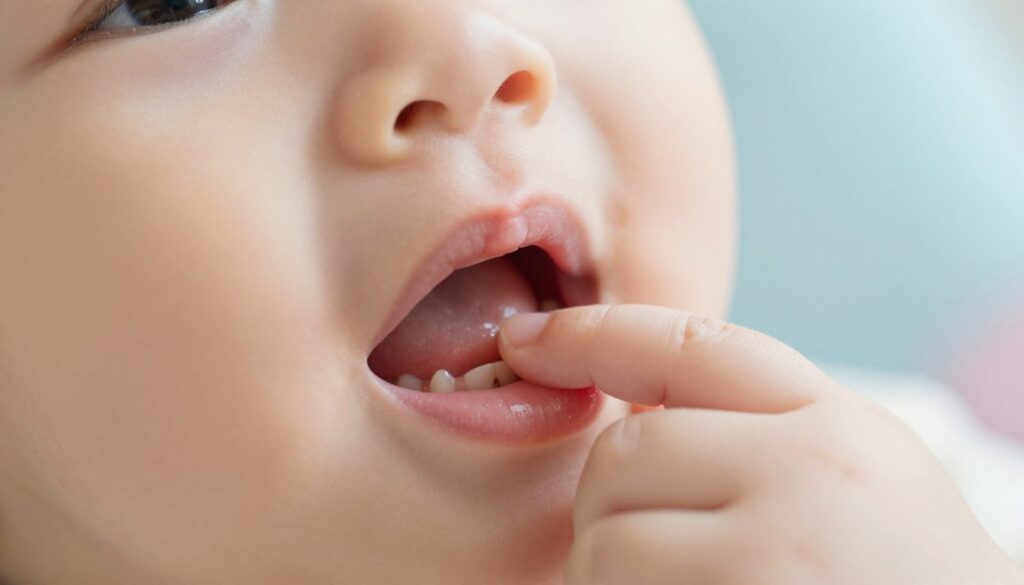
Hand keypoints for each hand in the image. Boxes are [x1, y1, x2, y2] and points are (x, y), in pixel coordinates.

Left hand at [498, 305, 1022, 584]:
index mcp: (835, 424)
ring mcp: (771, 555)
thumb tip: (632, 421)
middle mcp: (807, 473)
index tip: (525, 340)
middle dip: (615, 505)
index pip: (686, 348)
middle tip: (663, 549)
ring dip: (615, 575)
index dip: (591, 335)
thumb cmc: (907, 578)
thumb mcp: (860, 474)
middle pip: (622, 456)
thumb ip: (761, 432)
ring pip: (605, 543)